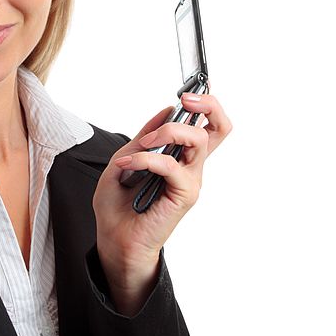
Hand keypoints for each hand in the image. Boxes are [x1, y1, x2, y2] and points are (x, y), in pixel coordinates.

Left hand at [92, 91, 231, 314]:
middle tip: (184, 102)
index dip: (206, 105)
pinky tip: (127, 166)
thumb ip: (144, 137)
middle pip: (220, 128)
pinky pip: (171, 166)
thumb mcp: (125, 159)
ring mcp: (190, 180)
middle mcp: (191, 167)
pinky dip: (146, 159)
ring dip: (167, 132)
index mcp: (181, 157)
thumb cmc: (119, 207)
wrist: (114, 240)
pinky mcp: (184, 195)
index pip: (209, 126)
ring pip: (198, 140)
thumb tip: (165, 111)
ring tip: (143, 144)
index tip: (186, 95)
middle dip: (207, 106)